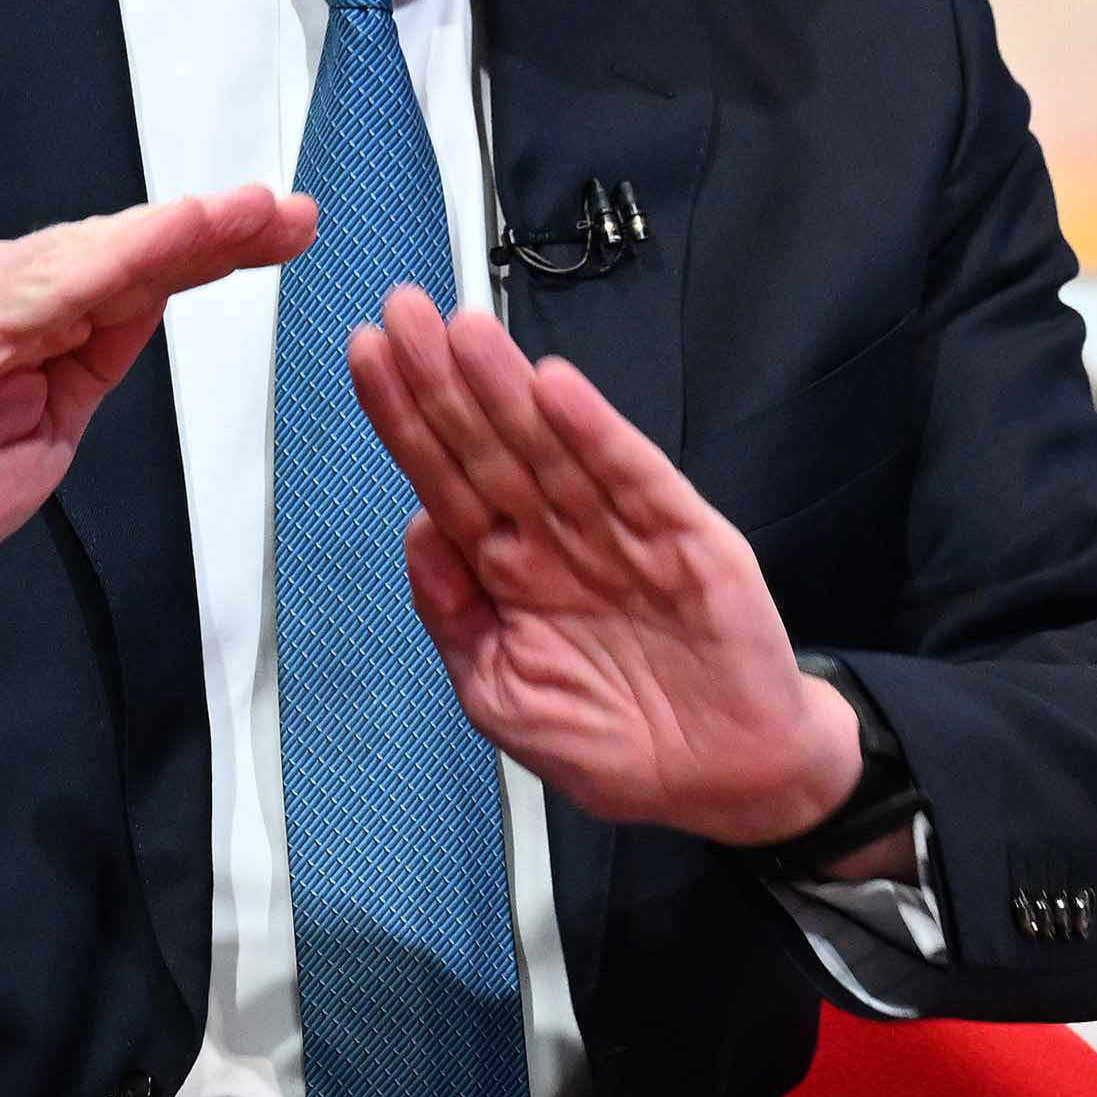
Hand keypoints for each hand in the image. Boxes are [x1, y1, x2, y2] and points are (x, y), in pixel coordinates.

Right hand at [0, 187, 315, 680]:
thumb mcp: (45, 431)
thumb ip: (89, 365)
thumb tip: (145, 313)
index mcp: (19, 313)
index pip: (129, 271)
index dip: (206, 246)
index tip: (281, 230)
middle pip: (124, 248)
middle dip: (214, 228)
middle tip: (294, 213)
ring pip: (99, 251)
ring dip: (182, 230)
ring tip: (254, 213)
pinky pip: (54, 283)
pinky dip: (124, 258)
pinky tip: (177, 240)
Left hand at [348, 286, 869, 850]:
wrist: (727, 781)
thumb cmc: (616, 741)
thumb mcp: (503, 696)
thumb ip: (454, 616)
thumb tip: (415, 532)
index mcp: (507, 569)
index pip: (444, 476)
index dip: (405, 416)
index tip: (370, 359)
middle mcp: (556, 536)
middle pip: (489, 443)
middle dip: (443, 379)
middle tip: (403, 314)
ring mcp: (619, 530)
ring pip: (551, 445)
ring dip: (507, 387)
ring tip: (464, 333)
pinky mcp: (685, 537)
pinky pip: (633, 476)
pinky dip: (597, 432)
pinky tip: (557, 389)